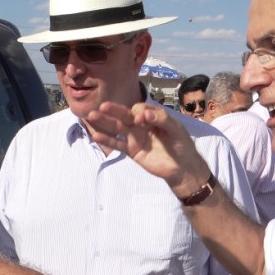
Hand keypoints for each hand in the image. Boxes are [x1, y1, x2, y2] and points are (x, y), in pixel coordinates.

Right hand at [85, 101, 210, 195]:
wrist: (182, 168)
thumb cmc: (182, 145)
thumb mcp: (176, 129)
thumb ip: (161, 119)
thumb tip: (144, 115)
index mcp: (152, 116)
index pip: (139, 109)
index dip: (139, 112)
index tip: (143, 120)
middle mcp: (141, 125)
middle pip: (125, 115)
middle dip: (114, 110)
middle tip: (103, 106)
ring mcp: (135, 137)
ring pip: (118, 127)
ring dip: (105, 122)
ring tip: (92, 116)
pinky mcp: (132, 150)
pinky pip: (118, 144)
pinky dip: (108, 140)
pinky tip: (96, 136)